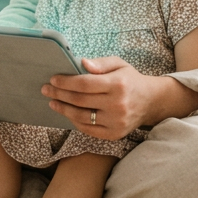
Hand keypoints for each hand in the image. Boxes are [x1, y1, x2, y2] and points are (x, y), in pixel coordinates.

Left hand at [43, 56, 197, 139]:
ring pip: (82, 117)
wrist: (151, 102)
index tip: (53, 79)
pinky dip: (75, 121)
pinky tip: (67, 113)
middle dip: (59, 94)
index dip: (66, 82)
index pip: (85, 84)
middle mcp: (117, 104)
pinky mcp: (114, 134)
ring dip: (63, 109)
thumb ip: (100, 63)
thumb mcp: (119, 64)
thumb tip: (81, 63)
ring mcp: (116, 121)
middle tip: (46, 89)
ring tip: (53, 102)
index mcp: (118, 84)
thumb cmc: (130, 80)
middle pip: (80, 100)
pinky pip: (89, 129)